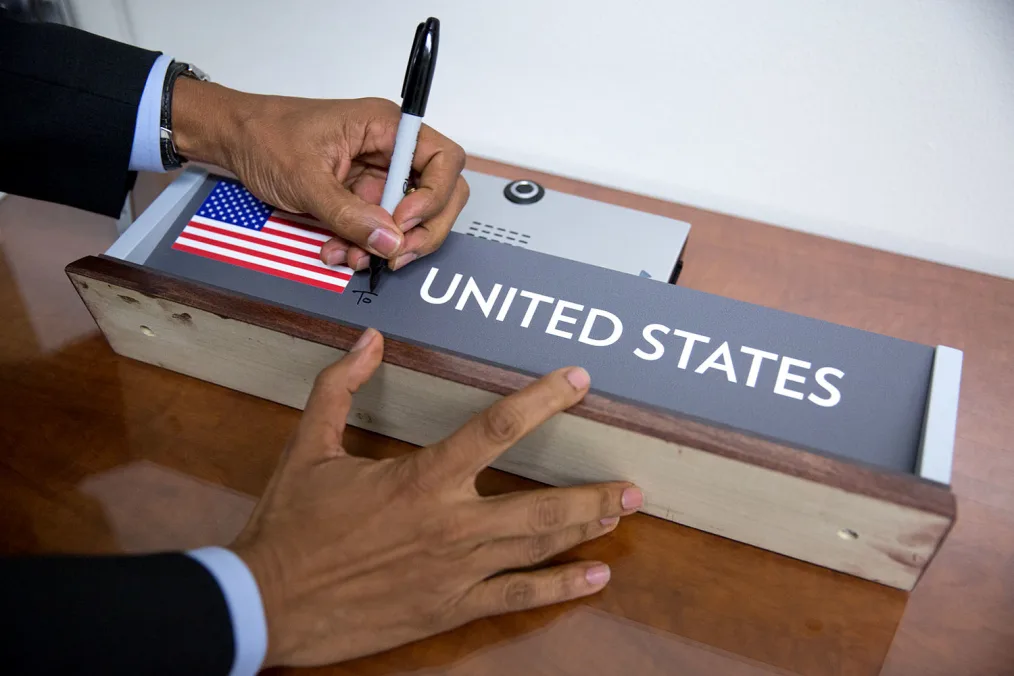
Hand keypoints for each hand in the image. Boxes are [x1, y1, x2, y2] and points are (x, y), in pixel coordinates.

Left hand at [171, 78, 468, 271]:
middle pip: (440, 193)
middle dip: (422, 230)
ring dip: (388, 245)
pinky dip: (364, 245)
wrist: (234, 140)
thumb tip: (390, 241)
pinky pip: (379, 227)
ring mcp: (379, 175)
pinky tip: (338, 251)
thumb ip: (349, 214)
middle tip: (396, 254)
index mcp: (386, 127)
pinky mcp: (363, 196)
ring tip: (353, 257)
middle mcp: (391, 149)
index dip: (434, 196)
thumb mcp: (306, 178)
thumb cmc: (265, 136)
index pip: (444, 159)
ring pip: (410, 218)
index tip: (403, 220)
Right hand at [229, 328, 642, 667]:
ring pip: (538, 549)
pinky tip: (595, 578)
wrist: (266, 603)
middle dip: (593, 492)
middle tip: (634, 482)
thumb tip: (368, 341)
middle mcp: (450, 525)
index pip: (497, 429)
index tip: (579, 383)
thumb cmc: (289, 526)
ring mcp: (456, 573)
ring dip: (587, 530)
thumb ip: (341, 388)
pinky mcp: (450, 609)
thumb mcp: (309, 447)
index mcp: (420, 480)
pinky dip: (560, 588)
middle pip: (541, 505)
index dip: (543, 401)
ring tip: (624, 514)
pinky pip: (516, 598)